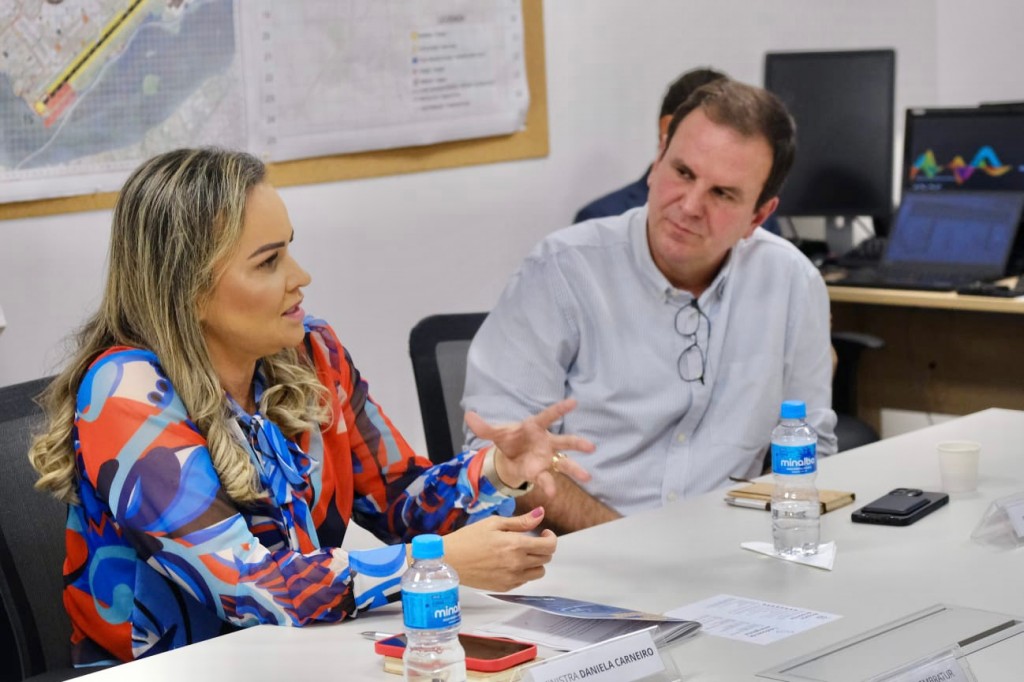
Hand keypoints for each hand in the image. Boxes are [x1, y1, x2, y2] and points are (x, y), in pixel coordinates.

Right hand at [442, 508, 555, 590]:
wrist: (450, 560)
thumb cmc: (468, 539)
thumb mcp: (494, 523)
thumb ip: (520, 521)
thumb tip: (541, 513)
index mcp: (515, 545)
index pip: (549, 546)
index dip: (550, 538)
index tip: (543, 533)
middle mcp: (517, 564)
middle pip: (546, 559)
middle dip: (543, 548)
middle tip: (532, 541)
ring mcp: (512, 578)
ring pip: (538, 572)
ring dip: (535, 562)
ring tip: (521, 553)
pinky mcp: (505, 587)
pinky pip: (524, 580)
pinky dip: (523, 572)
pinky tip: (510, 563)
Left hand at [464, 398, 593, 497]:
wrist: (509, 457)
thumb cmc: (509, 439)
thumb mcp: (496, 433)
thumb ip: (484, 426)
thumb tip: (468, 415)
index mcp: (535, 427)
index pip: (549, 416)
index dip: (560, 409)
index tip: (574, 402)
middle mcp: (546, 442)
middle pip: (564, 441)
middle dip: (577, 444)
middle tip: (590, 447)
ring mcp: (547, 457)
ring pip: (564, 463)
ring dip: (575, 470)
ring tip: (587, 477)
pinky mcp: (542, 471)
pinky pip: (547, 479)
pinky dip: (548, 486)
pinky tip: (551, 494)